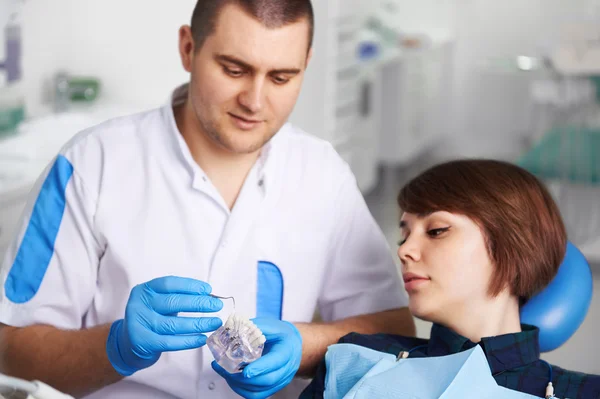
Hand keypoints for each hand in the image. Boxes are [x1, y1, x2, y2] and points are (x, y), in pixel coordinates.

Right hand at [106, 276, 223, 375]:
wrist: (128, 344)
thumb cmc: (151, 318)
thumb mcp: (159, 302)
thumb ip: (178, 297)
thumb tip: (209, 297)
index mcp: (145, 290)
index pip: (169, 284)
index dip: (190, 285)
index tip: (208, 289)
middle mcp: (139, 305)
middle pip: (173, 302)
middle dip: (199, 303)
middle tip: (217, 305)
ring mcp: (140, 324)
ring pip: (174, 324)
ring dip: (198, 323)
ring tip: (215, 322)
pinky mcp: (143, 342)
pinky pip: (170, 341)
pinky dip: (189, 340)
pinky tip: (202, 338)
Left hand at [211, 318, 302, 398]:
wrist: (292, 346)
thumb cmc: (281, 335)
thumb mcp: (271, 325)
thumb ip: (255, 327)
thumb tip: (235, 328)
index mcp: (287, 351)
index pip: (275, 362)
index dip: (260, 368)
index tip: (245, 371)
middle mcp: (286, 369)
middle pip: (267, 380)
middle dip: (244, 378)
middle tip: (226, 369)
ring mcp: (280, 381)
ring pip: (260, 391)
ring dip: (239, 384)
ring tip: (224, 372)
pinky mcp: (272, 388)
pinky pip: (256, 395)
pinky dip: (241, 389)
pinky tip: (232, 379)